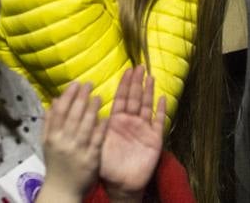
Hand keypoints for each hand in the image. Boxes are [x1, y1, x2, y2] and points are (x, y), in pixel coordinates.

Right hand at [41, 81, 105, 198]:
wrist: (61, 191)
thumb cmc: (55, 165)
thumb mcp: (46, 143)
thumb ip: (49, 122)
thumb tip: (54, 100)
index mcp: (52, 137)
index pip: (60, 111)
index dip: (68, 96)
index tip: (76, 84)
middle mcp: (64, 142)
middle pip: (73, 116)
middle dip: (81, 98)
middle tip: (89, 84)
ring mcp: (78, 151)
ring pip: (85, 126)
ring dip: (92, 110)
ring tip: (98, 96)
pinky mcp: (91, 160)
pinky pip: (96, 141)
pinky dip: (100, 128)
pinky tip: (106, 117)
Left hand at [99, 66, 166, 201]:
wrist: (121, 184)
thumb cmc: (108, 165)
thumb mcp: (98, 143)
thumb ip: (94, 126)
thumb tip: (86, 108)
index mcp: (117, 121)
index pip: (121, 98)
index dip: (124, 84)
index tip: (127, 70)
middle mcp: (131, 122)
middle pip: (134, 98)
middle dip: (137, 83)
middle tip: (139, 67)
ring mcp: (143, 129)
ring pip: (146, 106)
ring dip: (149, 92)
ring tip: (150, 77)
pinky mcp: (154, 139)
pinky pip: (159, 122)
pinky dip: (161, 110)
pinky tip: (163, 98)